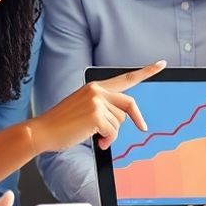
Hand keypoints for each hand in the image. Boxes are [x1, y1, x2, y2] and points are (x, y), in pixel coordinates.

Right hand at [28, 61, 165, 151]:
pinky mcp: (96, 115)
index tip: (161, 64)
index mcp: (95, 87)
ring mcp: (96, 102)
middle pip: (129, 104)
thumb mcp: (85, 109)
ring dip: (113, 134)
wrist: (43, 131)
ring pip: (121, 121)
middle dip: (137, 118)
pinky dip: (108, 141)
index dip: (146, 72)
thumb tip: (125, 118)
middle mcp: (97, 90)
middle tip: (143, 128)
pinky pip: (114, 132)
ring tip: (98, 137)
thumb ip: (104, 108)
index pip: (126, 77)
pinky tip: (97, 141)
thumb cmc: (63, 124)